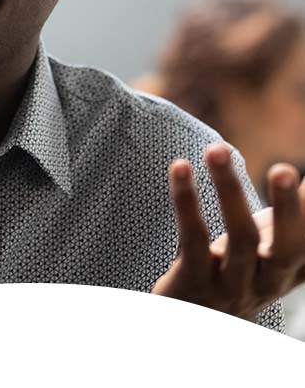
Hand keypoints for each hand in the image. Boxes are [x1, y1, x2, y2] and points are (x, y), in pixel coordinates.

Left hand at [151, 143, 304, 320]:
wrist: (187, 323)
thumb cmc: (234, 276)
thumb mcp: (268, 250)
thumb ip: (292, 218)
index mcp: (288, 271)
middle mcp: (267, 282)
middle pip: (288, 248)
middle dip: (289, 208)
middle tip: (284, 168)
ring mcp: (231, 287)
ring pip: (239, 238)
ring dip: (229, 189)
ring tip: (217, 149)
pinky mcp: (193, 284)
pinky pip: (193, 239)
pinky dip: (187, 202)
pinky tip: (181, 167)